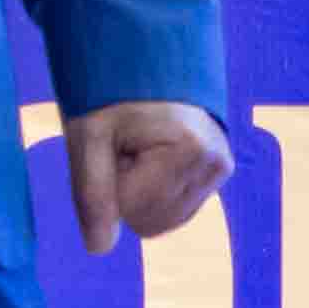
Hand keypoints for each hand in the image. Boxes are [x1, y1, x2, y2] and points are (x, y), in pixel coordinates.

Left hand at [63, 100, 228, 255]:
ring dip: (141, 193)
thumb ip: (91, 193)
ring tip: (139, 150)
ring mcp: (221, 169)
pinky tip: (155, 158)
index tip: (113, 145)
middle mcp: (215, 162)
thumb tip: (98, 249)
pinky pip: (176, 212)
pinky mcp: (219, 173)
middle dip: (127, 190)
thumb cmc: (111, 94)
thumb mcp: (87, 137)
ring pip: (163, 223)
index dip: (109, 182)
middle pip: (150, 222)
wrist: (146, 58)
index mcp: (189, 148)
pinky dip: (157, 193)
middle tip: (124, 147)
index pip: (130, 209)